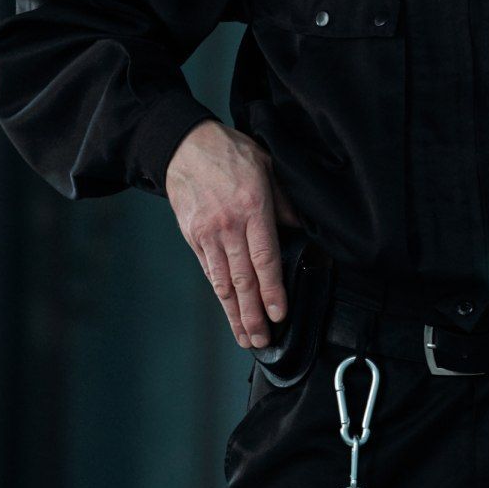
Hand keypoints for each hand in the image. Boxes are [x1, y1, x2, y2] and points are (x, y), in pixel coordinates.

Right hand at [163, 119, 302, 349]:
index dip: (273, 290)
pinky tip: (229, 311)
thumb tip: (303, 231)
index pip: (265, 258)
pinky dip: (220, 295)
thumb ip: (286, 202)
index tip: (280, 314)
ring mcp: (207, 234)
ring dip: (235, 314)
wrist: (185, 146)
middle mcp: (228, 225)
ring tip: (246, 338)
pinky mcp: (193, 237)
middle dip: (253, 314)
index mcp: (252, 207)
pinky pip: (209, 272)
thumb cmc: (232, 154)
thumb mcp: (269, 167)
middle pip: (243, 279)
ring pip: (223, 282)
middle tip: (263, 341)